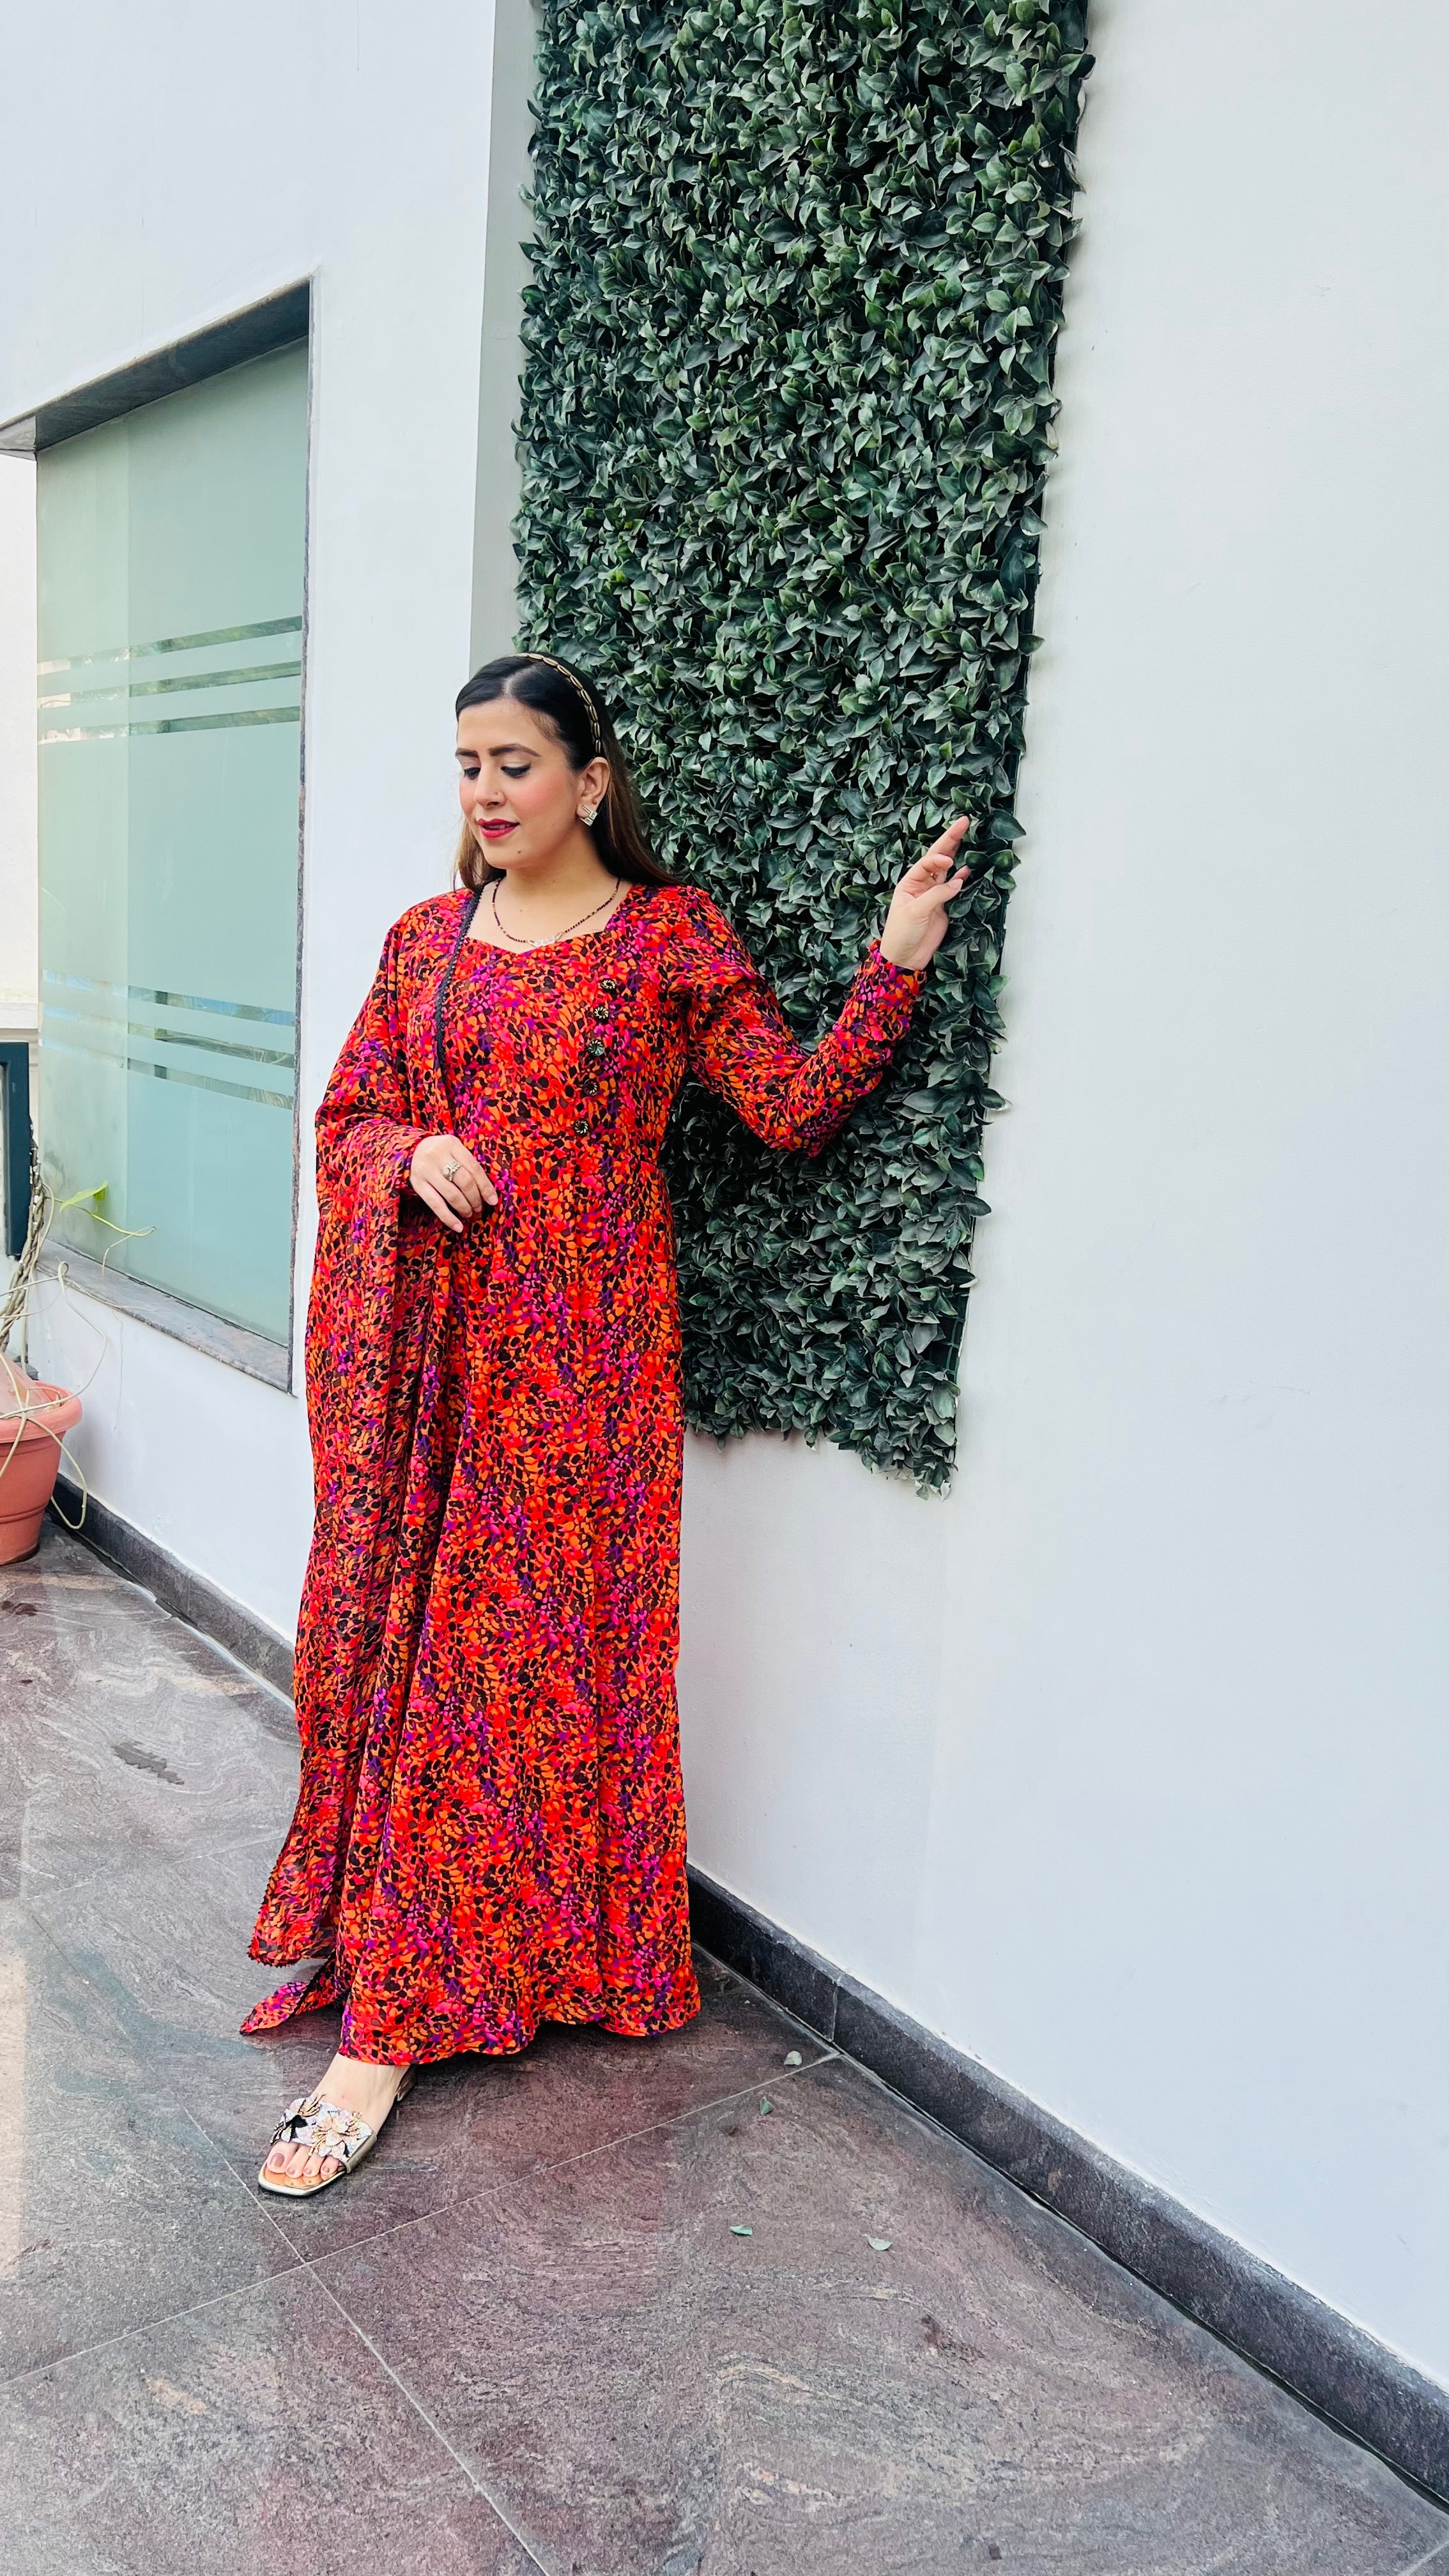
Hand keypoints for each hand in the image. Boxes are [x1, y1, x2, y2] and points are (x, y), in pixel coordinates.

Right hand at [407, 1135, 497, 1233]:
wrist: (410, 1150)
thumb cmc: (440, 1152)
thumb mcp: (453, 1150)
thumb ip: (467, 1163)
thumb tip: (486, 1191)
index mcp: (451, 1144)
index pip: (474, 1168)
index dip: (486, 1187)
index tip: (493, 1200)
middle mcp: (437, 1155)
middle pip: (464, 1182)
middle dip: (475, 1198)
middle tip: (479, 1207)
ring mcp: (426, 1170)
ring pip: (451, 1194)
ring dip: (464, 1208)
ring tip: (469, 1213)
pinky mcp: (417, 1184)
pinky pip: (435, 1204)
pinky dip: (448, 1217)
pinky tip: (457, 1226)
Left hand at [878, 819, 971, 973]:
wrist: (904, 958)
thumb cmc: (901, 934)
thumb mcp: (915, 912)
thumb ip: (937, 896)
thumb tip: (958, 882)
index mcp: (909, 883)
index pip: (927, 863)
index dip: (938, 858)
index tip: (949, 862)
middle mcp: (921, 885)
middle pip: (937, 857)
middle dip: (950, 839)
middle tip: (964, 822)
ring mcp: (933, 895)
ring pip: (946, 869)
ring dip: (956, 853)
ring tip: (966, 835)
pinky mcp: (942, 907)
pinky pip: (953, 887)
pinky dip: (961, 877)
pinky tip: (968, 867)